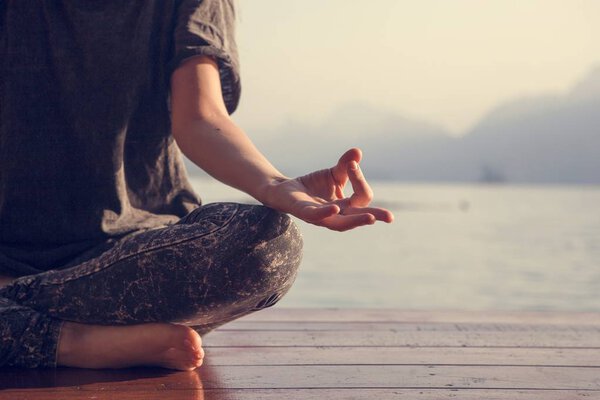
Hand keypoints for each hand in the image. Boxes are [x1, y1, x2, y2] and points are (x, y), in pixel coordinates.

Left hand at [263, 148, 393, 230]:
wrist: (285, 190)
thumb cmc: (313, 185)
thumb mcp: (334, 173)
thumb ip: (346, 165)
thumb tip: (358, 152)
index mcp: (346, 206)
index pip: (362, 197)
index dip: (360, 180)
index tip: (352, 164)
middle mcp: (337, 215)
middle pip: (358, 217)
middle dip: (374, 216)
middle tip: (390, 217)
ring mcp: (321, 217)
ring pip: (341, 223)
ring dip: (356, 221)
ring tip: (371, 218)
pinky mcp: (305, 213)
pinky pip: (317, 216)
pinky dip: (326, 213)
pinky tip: (335, 208)